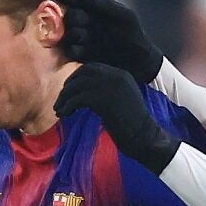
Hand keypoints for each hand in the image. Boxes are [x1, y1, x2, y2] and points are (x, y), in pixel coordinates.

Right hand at [53, 0, 163, 83]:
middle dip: (70, 17)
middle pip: (69, 16)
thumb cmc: (132, 32)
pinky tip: (81, 48)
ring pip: (66, 33)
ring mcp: (83, 39)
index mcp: (94, 9)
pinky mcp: (82, 56)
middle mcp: (86, 23)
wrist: (139, 59)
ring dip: (71, 33)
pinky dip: (72, 49)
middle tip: (79, 20)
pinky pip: (70, 51)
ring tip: (83, 35)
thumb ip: (101, 5)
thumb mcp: (121, 14)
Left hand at [53, 63, 179, 174]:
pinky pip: (77, 99)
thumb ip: (106, 92)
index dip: (77, 77)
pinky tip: (65, 114)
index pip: (92, 68)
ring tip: (59, 110)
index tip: (69, 91)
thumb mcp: (121, 101)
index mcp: (121, 75)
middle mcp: (115, 76)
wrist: (146, 137)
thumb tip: (84, 93)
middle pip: (82, 72)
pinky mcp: (103, 101)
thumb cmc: (133, 126)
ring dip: (65, 97)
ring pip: (77, 85)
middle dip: (69, 85)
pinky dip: (67, 106)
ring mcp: (109, 87)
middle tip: (61, 100)